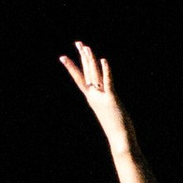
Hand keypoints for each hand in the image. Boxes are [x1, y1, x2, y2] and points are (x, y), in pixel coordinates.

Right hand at [60, 39, 142, 163]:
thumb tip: (106, 100)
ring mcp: (102, 97)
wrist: (119, 139)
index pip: (80, 79)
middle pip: (86, 72)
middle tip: (78, 43)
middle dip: (82, 56)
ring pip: (94, 74)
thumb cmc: (116, 128)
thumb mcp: (108, 111)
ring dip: (90, 59)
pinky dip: (106, 70)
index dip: (71, 67)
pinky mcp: (112, 98)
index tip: (63, 57)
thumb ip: (106, 103)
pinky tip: (103, 60)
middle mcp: (94, 96)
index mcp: (92, 98)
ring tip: (86, 47)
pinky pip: (108, 81)